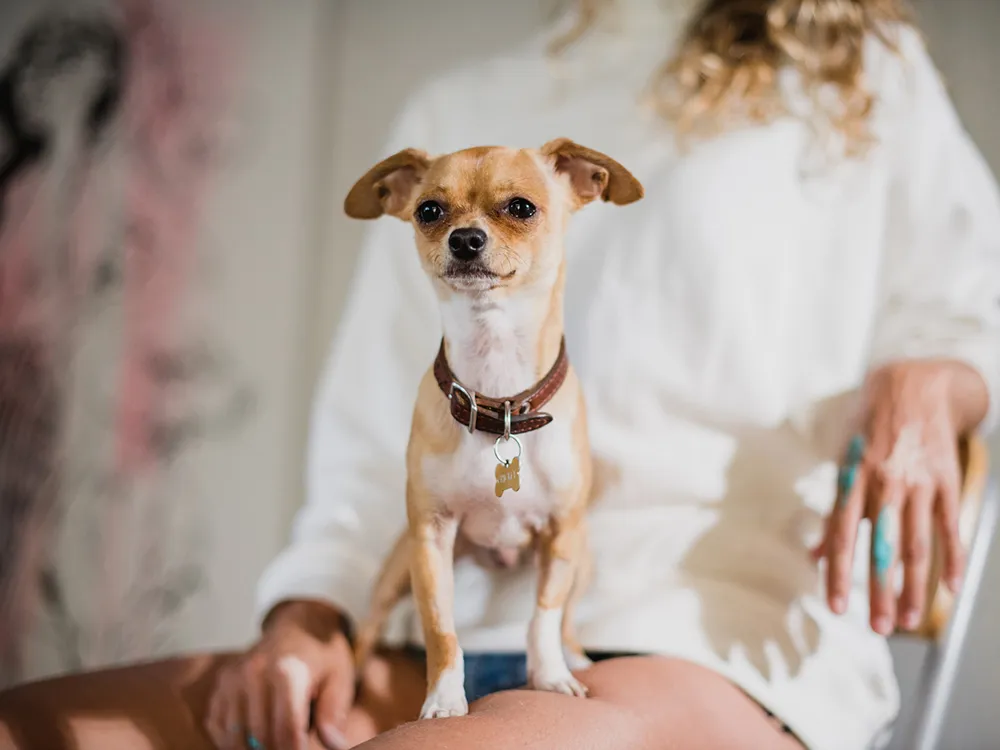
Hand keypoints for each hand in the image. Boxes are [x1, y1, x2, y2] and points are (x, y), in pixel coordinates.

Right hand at [206, 601, 354, 749]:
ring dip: (254, 749)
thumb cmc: (321, 657)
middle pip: (260, 736)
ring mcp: (233, 678)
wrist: (297, 626)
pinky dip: (233, 741)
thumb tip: (334, 745)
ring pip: (235, 736)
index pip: (286, 727)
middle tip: (292, 749)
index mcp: (287, 671)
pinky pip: (218, 726)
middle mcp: (254, 673)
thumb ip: (334, 712)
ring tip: (276, 743)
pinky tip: (254, 739)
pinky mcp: (221, 685)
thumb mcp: (339, 678)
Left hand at [815, 359, 987, 635]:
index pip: (843, 535)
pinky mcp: (947, 480)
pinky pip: (951, 526)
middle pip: (881, 548)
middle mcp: (885, 483)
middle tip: (879, 628)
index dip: (839, 573)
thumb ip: (833, 512)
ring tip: (911, 619)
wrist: (914, 384)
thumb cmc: (868, 426)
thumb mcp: (840, 458)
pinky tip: (951, 588)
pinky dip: (953, 558)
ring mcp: (919, 482)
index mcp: (852, 479)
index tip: (837, 607)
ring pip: (917, 545)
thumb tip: (817, 554)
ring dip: (915, 587)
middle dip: (879, 592)